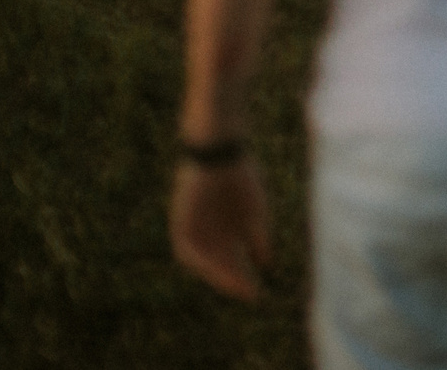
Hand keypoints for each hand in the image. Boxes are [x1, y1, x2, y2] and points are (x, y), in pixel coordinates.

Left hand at [171, 159, 271, 299]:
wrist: (220, 151)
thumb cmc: (241, 175)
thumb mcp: (255, 210)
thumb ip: (258, 236)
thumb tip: (266, 262)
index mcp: (225, 228)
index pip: (231, 259)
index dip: (242, 276)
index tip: (255, 291)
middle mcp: (208, 232)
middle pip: (218, 263)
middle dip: (233, 279)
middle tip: (248, 294)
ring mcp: (193, 228)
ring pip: (203, 260)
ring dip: (217, 274)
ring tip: (234, 285)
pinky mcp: (180, 222)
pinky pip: (186, 249)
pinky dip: (200, 260)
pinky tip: (214, 267)